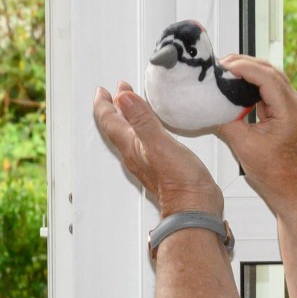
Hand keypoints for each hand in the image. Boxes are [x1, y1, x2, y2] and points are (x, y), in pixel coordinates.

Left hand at [93, 82, 223, 216]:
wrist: (194, 208)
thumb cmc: (179, 181)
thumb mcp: (159, 143)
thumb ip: (141, 119)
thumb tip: (123, 97)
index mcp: (131, 146)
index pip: (110, 121)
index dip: (104, 104)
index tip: (102, 90)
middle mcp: (134, 154)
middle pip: (117, 127)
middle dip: (115, 107)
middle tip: (117, 92)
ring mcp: (146, 161)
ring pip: (129, 134)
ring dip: (128, 116)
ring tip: (131, 104)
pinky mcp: (160, 166)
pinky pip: (144, 142)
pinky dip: (143, 128)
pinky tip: (153, 128)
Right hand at [215, 56, 296, 204]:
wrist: (290, 184)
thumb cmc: (273, 170)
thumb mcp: (243, 145)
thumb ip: (226, 122)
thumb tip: (209, 106)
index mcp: (288, 110)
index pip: (267, 77)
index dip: (244, 67)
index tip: (223, 66)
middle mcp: (293, 103)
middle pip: (270, 71)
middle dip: (245, 63)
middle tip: (220, 64)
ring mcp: (290, 105)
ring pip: (270, 76)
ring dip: (248, 70)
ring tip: (225, 70)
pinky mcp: (283, 109)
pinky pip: (268, 87)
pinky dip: (251, 82)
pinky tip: (235, 84)